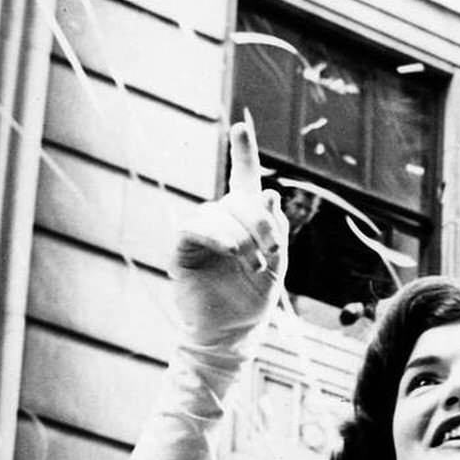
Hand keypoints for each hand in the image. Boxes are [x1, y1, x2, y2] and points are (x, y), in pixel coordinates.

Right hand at [171, 113, 288, 353]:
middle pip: (238, 198)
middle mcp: (221, 221)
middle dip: (261, 220)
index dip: (242, 153)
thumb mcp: (276, 264)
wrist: (231, 334)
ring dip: (242, 236)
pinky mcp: (183, 249)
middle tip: (273, 250)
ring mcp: (201, 234)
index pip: (243, 181)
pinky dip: (217, 235)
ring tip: (253, 263)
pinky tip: (232, 251)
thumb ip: (275, 230)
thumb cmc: (253, 299)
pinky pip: (195, 228)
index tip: (240, 126)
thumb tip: (269, 194)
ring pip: (218, 213)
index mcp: (245, 222)